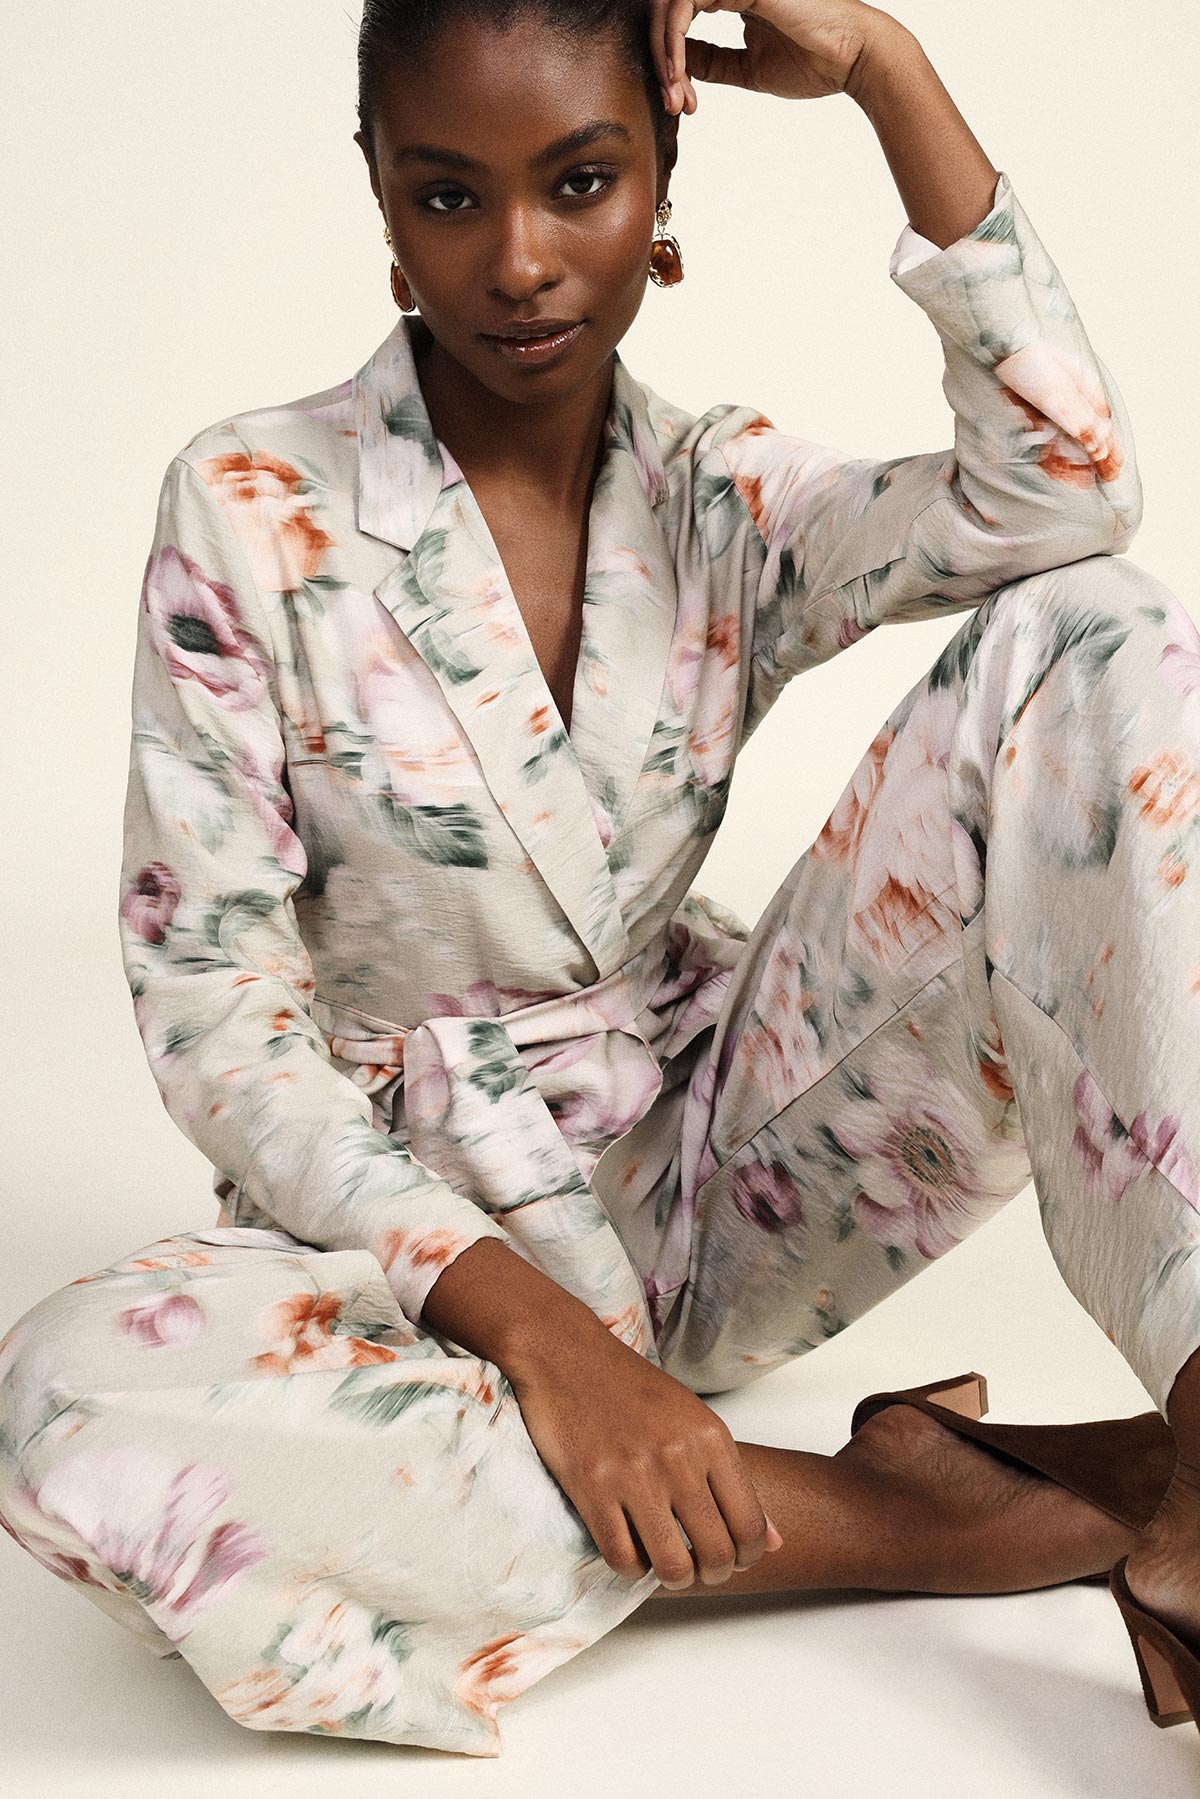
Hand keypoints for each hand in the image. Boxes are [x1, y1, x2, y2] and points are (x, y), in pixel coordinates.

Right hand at [507, 1318, 782, 1587]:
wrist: (567, 1355)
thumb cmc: (633, 1389)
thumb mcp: (695, 1421)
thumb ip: (735, 1480)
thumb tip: (777, 1541)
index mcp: (711, 1438)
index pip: (751, 1526)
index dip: (748, 1557)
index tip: (734, 1559)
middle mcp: (678, 1458)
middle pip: (717, 1553)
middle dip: (713, 1575)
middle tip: (699, 1569)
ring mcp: (634, 1475)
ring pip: (672, 1566)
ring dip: (674, 1579)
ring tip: (667, 1567)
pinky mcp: (592, 1488)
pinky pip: (622, 1558)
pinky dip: (631, 1569)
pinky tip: (631, 1551)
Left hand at [650, 0, 898, 113]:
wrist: (852, 57)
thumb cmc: (812, 62)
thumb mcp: (747, 68)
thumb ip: (711, 61)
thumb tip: (675, 62)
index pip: (680, 18)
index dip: (668, 60)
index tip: (679, 101)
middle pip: (666, 10)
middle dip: (659, 59)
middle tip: (670, 103)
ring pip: (668, 7)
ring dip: (662, 55)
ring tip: (675, 96)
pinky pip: (683, 6)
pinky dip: (673, 44)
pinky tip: (680, 77)